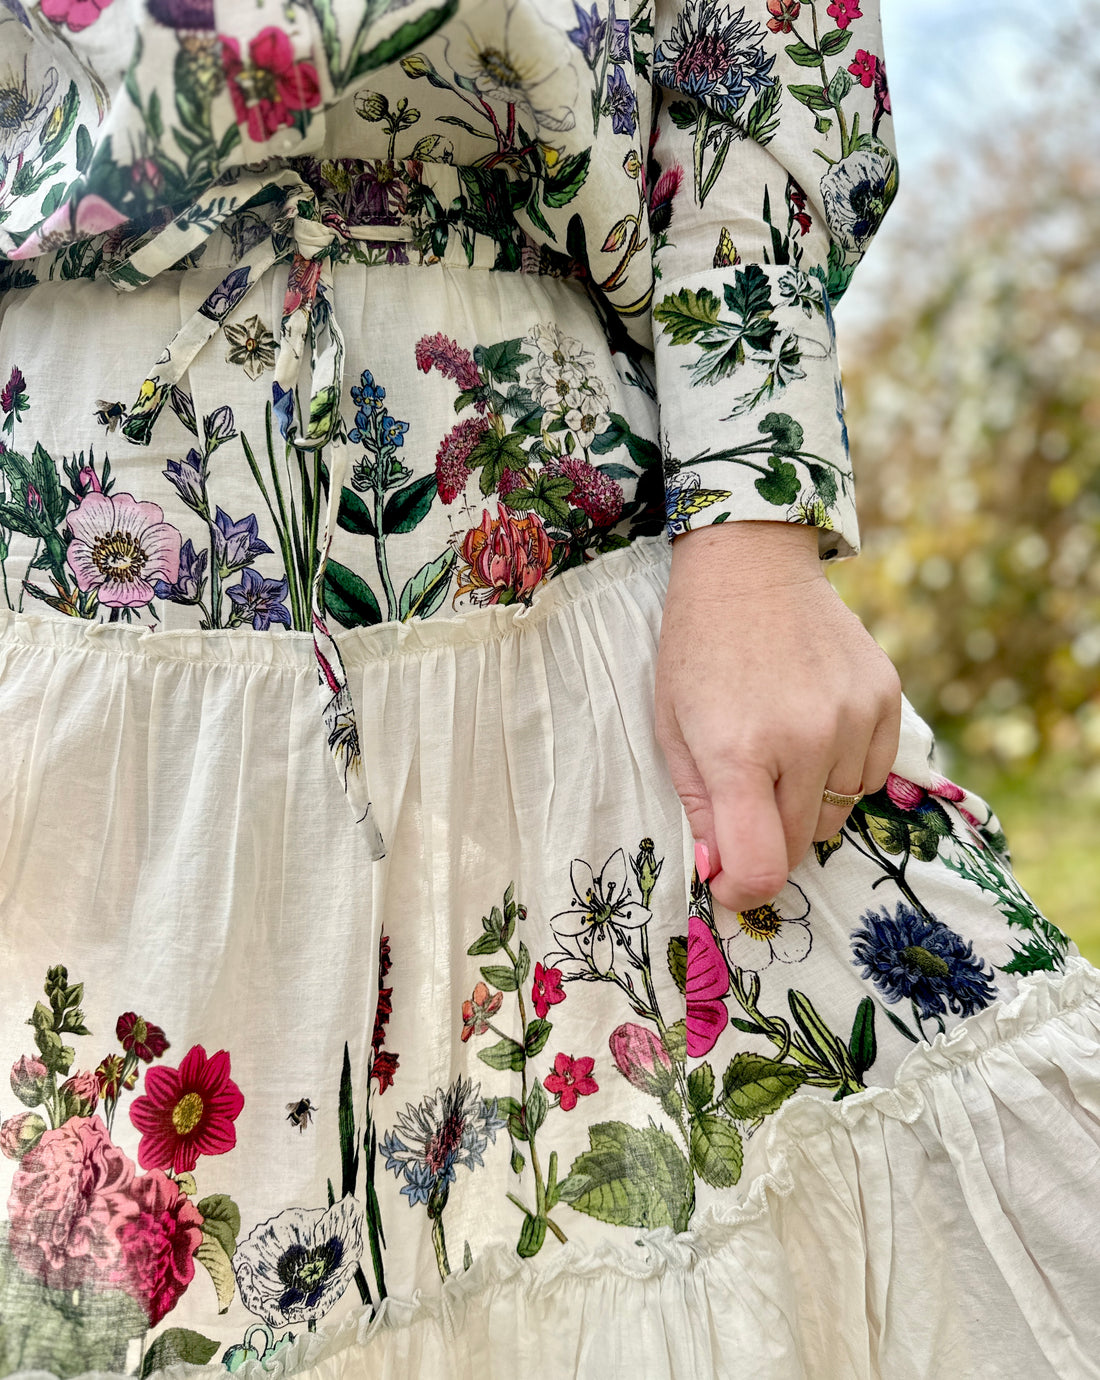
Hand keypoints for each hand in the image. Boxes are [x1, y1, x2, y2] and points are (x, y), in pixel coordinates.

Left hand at [655, 521, 901, 921]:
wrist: (750, 568)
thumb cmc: (698, 652)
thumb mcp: (672, 730)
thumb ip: (700, 809)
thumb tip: (723, 874)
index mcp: (738, 750)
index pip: (762, 865)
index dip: (745, 890)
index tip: (731, 882)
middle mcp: (805, 739)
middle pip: (802, 845)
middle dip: (770, 843)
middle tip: (747, 807)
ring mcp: (853, 716)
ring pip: (840, 813)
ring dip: (808, 804)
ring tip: (779, 752)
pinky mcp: (886, 696)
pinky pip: (874, 773)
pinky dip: (844, 771)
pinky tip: (815, 731)